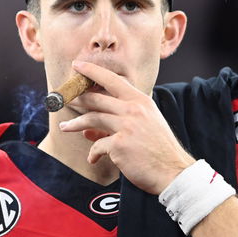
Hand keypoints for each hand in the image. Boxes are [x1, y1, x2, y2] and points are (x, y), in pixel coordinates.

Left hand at [59, 61, 194, 194]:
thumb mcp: (146, 125)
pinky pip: (97, 145)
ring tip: (65, 127)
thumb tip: (90, 128)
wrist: (173, 172)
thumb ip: (121, 121)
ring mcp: (126, 126)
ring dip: (75, 124)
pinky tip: (92, 159)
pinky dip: (92, 153)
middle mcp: (133, 109)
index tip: (78, 64)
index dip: (93, 71)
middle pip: (97, 98)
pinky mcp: (119, 144)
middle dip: (77, 98)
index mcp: (141, 101)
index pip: (113, 80)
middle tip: (64, 99)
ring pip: (92, 119)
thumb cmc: (159, 149)